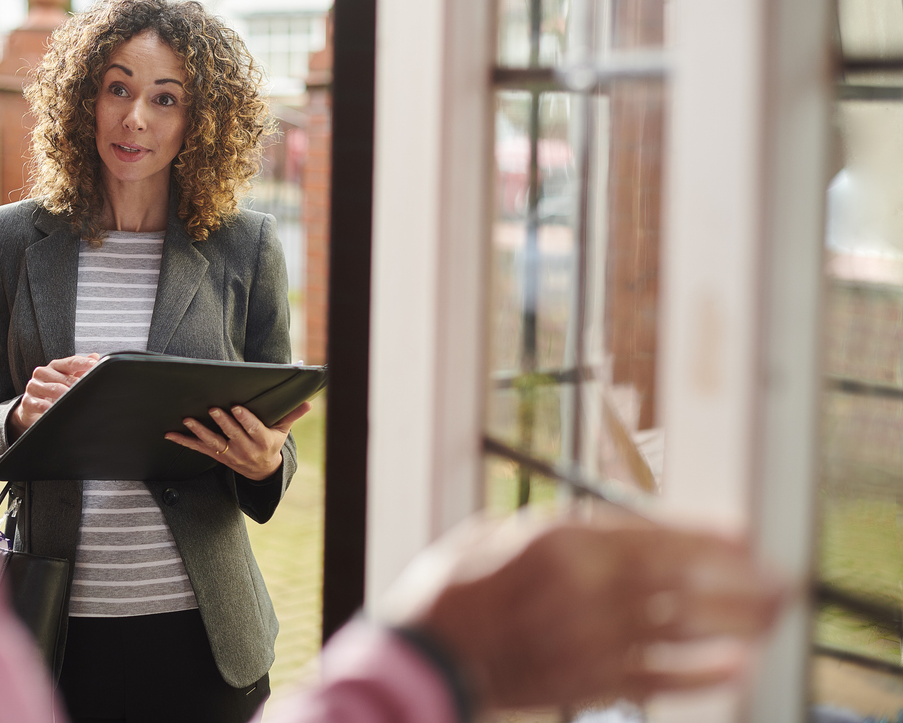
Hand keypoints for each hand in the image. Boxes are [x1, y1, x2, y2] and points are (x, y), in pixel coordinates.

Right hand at [9, 354, 100, 435]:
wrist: (32, 408)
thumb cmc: (52, 391)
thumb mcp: (67, 379)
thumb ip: (81, 369)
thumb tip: (96, 356)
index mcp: (55, 366)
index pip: (70, 362)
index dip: (83, 363)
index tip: (94, 364)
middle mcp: (43, 373)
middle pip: (64, 377)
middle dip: (77, 384)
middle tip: (88, 388)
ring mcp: (34, 386)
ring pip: (53, 389)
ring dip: (65, 394)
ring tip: (74, 399)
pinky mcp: (27, 401)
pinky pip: (38, 403)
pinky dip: (46, 406)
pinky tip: (53, 408)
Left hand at [165, 402, 310, 480]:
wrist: (261, 472)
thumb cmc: (271, 444)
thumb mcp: (282, 431)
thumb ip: (291, 415)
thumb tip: (308, 402)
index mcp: (262, 441)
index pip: (253, 429)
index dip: (245, 420)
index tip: (237, 408)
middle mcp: (244, 449)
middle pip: (232, 434)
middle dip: (222, 422)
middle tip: (213, 409)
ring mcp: (229, 454)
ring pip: (213, 442)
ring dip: (200, 431)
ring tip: (188, 420)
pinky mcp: (217, 456)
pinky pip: (198, 449)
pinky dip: (184, 441)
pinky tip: (170, 434)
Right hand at [383, 514, 786, 710]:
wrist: (430, 654)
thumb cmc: (456, 586)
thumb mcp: (497, 531)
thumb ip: (557, 532)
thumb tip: (606, 531)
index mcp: (562, 542)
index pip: (655, 537)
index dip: (708, 539)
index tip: (746, 536)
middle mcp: (586, 589)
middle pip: (683, 585)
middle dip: (740, 584)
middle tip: (781, 582)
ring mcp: (591, 640)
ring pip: (681, 630)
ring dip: (735, 625)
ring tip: (771, 619)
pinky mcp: (589, 681)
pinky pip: (659, 679)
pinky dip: (701, 675)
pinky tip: (734, 668)